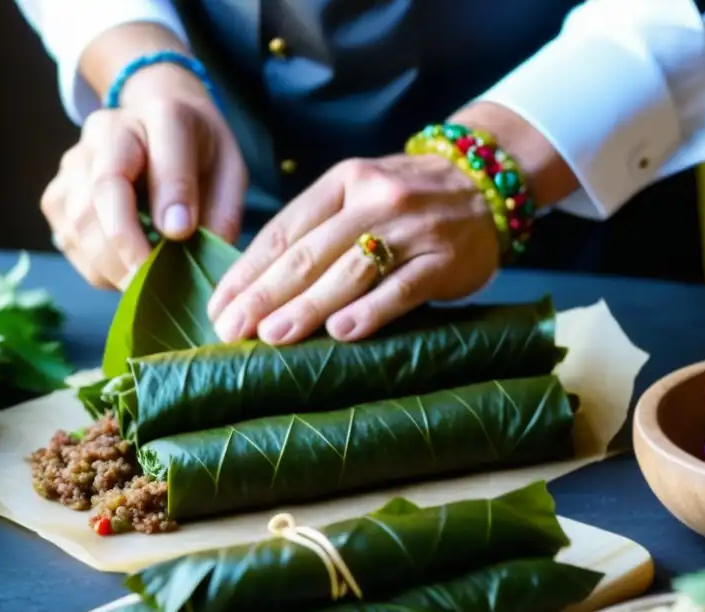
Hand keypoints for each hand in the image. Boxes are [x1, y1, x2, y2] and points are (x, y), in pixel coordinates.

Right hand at [41, 66, 246, 289]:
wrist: (156, 126)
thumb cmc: (198, 155)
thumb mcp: (229, 173)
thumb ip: (220, 212)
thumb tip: (200, 260)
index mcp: (163, 116)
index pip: (163, 154)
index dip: (171, 195)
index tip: (181, 234)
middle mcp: (108, 130)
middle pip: (105, 189)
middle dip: (130, 245)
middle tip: (158, 284)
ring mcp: (74, 161)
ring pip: (81, 222)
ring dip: (114, 264)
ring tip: (147, 283)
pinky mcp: (56, 194)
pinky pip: (70, 241)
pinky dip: (98, 268)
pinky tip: (126, 269)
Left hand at [207, 153, 499, 344]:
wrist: (485, 181)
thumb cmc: (406, 200)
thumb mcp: (357, 194)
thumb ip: (316, 229)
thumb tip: (255, 285)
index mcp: (342, 182)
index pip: (284, 230)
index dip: (247, 272)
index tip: (219, 307)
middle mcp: (373, 198)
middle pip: (309, 252)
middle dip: (265, 295)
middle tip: (231, 331)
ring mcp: (412, 228)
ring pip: (350, 270)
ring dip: (308, 306)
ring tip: (272, 337)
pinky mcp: (444, 259)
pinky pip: (402, 287)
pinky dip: (371, 311)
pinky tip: (341, 333)